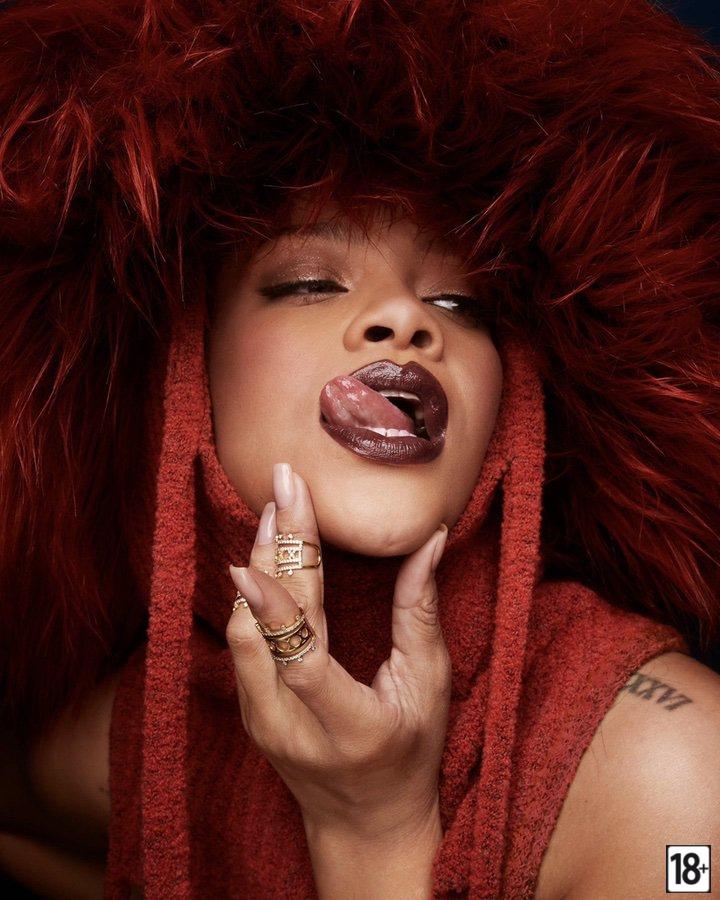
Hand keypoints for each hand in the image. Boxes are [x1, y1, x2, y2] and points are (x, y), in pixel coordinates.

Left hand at [226, 462, 449, 839]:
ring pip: (242, 634)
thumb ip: (421, 615)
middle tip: (283, 489)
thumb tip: (428, 542)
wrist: (362, 821)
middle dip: (275, 552)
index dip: (279, 605)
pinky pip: (241, 642)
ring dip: (260, 565)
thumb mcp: (429, 688)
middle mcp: (292, 729)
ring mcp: (261, 724)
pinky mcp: (248, 712)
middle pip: (265, 634)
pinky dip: (255, 593)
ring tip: (277, 511)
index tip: (263, 547)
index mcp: (349, 728)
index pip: (301, 662)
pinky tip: (269, 552)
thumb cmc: (410, 754)